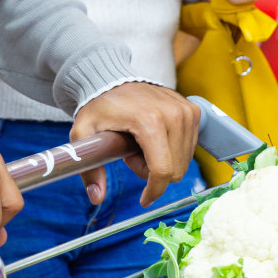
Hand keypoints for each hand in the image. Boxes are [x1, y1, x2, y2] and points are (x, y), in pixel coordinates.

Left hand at [71, 83, 199, 208]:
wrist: (112, 78)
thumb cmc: (98, 105)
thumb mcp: (84, 133)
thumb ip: (89, 167)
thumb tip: (95, 198)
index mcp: (150, 121)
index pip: (162, 170)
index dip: (154, 191)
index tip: (144, 200)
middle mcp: (174, 115)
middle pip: (175, 170)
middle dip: (152, 172)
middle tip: (130, 155)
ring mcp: (187, 112)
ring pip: (183, 161)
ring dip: (162, 161)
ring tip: (140, 144)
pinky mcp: (193, 111)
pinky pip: (189, 147)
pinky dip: (172, 150)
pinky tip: (154, 138)